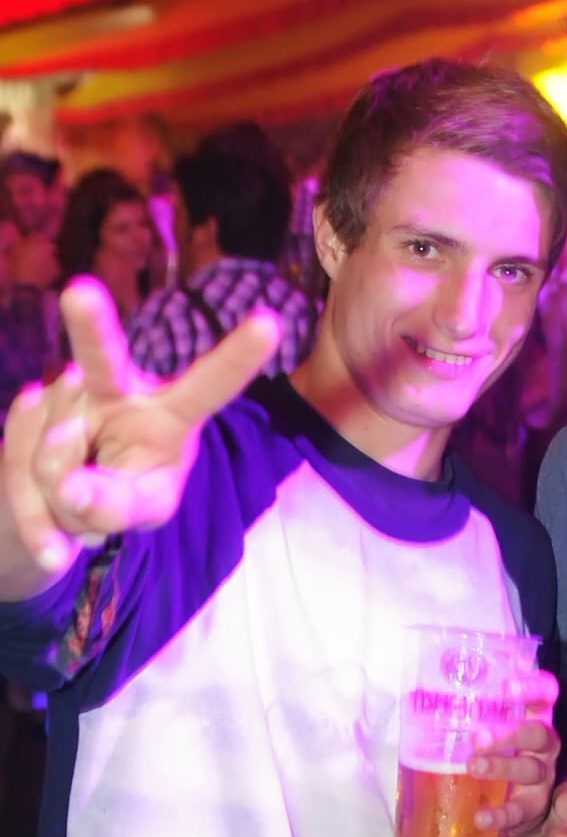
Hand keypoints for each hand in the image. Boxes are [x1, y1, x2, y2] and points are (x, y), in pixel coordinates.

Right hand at [2, 276, 280, 577]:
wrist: (62, 501)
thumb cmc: (126, 494)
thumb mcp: (140, 510)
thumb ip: (115, 508)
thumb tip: (68, 487)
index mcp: (170, 412)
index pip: (207, 386)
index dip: (237, 359)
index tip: (270, 324)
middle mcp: (117, 388)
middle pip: (102, 360)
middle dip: (90, 326)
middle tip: (80, 293)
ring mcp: (64, 395)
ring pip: (53, 455)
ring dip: (64, 507)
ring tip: (80, 508)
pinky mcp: (24, 411)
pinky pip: (18, 475)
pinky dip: (35, 523)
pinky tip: (52, 543)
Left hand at [469, 666, 559, 836]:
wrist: (515, 809)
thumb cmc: (496, 755)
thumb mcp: (491, 732)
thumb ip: (472, 716)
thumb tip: (416, 697)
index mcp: (535, 719)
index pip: (545, 694)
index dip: (532, 688)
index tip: (507, 688)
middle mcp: (544, 745)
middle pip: (538, 734)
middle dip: (510, 734)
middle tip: (478, 737)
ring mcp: (543, 777)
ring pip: (529, 769)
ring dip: (501, 767)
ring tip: (474, 767)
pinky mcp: (534, 808)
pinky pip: (520, 811)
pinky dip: (501, 814)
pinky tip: (482, 817)